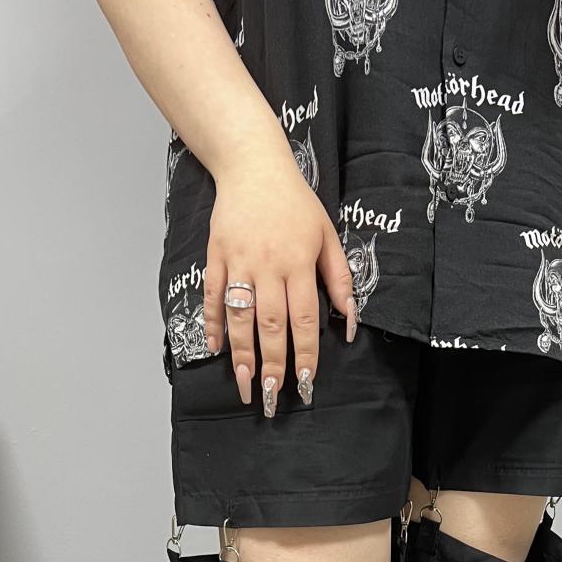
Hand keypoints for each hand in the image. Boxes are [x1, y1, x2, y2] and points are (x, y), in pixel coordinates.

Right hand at [203, 146, 355, 414]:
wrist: (253, 165)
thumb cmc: (295, 203)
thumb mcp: (327, 235)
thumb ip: (339, 278)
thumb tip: (349, 320)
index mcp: (299, 263)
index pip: (305, 318)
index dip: (306, 353)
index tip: (306, 381)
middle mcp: (268, 266)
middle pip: (272, 324)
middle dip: (273, 363)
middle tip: (272, 396)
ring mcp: (238, 262)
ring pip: (239, 316)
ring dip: (242, 353)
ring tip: (244, 384)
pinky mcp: (215, 256)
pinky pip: (212, 296)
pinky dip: (212, 323)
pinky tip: (215, 349)